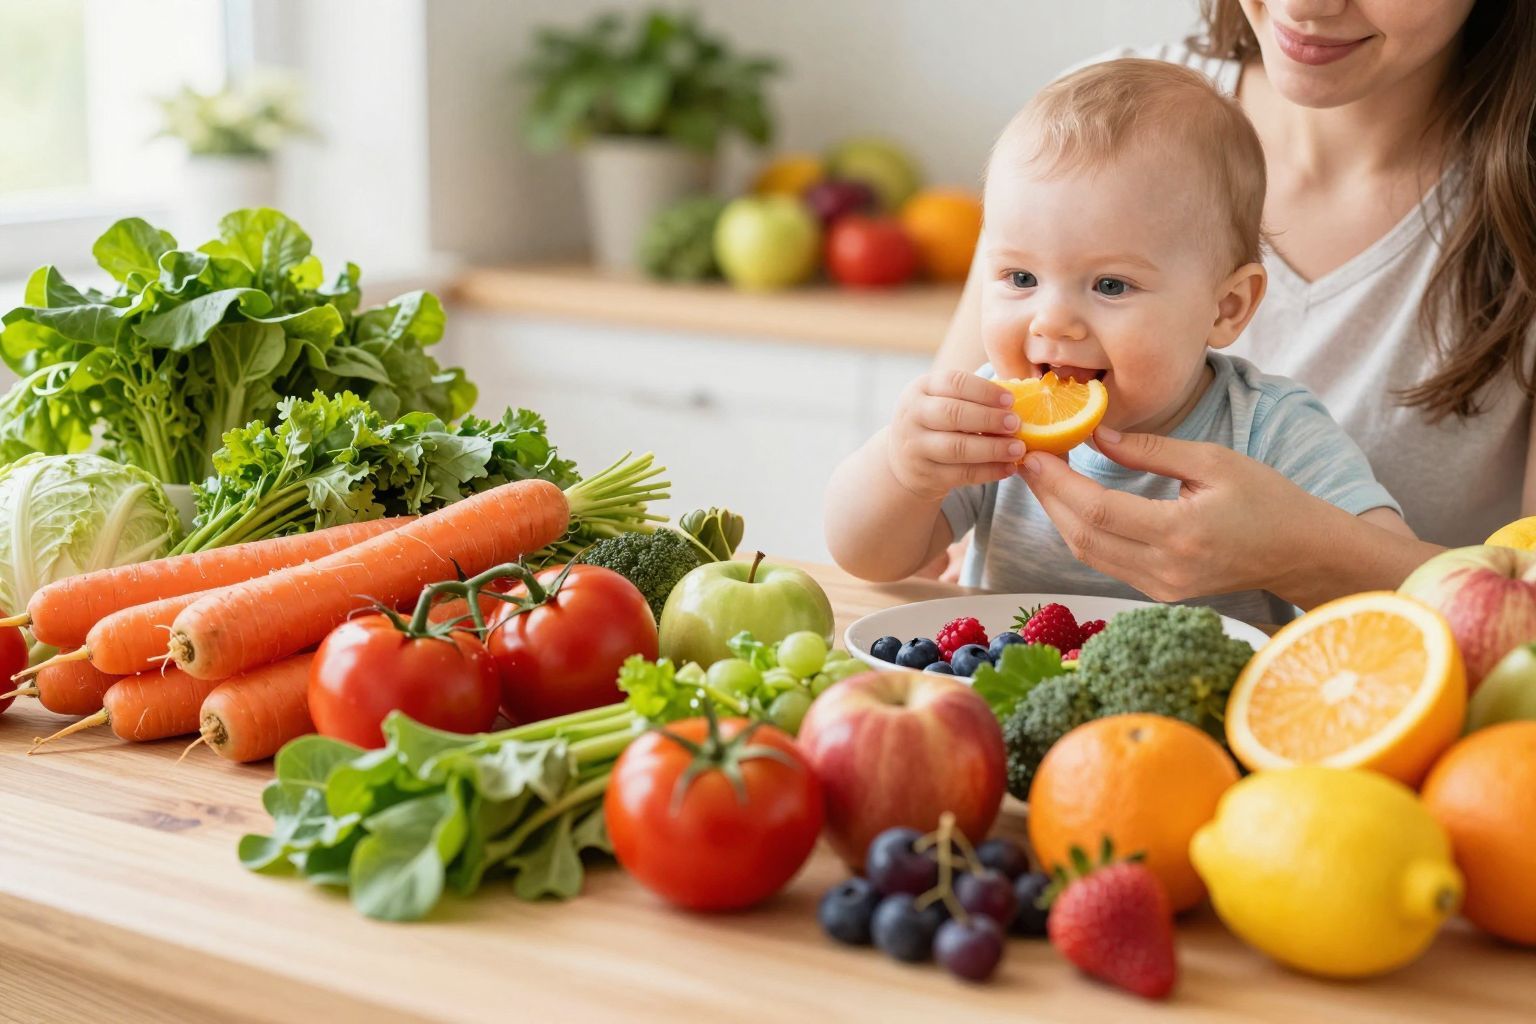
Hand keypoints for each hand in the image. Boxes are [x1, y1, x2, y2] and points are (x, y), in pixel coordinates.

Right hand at [886, 369, 1023, 500]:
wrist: (905, 460)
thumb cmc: (938, 422)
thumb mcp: (943, 400)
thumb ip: (974, 396)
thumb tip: (1023, 393)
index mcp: (921, 389)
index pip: (953, 382)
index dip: (985, 391)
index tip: (1011, 400)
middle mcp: (913, 415)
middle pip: (953, 414)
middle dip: (989, 419)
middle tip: (1016, 424)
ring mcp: (915, 447)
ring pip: (957, 448)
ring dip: (992, 449)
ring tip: (1018, 449)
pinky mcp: (924, 475)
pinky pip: (961, 474)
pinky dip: (988, 472)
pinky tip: (1008, 468)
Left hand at [1017, 427, 1321, 602]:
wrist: (1300, 553)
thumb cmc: (1267, 500)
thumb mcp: (1213, 461)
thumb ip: (1151, 450)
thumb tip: (1096, 435)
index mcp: (1181, 533)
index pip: (1098, 512)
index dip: (1058, 483)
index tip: (1034, 454)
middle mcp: (1165, 569)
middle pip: (1083, 537)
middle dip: (1048, 497)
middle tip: (1027, 460)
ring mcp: (1160, 587)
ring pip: (1088, 554)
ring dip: (1059, 516)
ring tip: (1042, 478)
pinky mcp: (1159, 592)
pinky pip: (1105, 563)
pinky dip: (1082, 533)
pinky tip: (1071, 504)